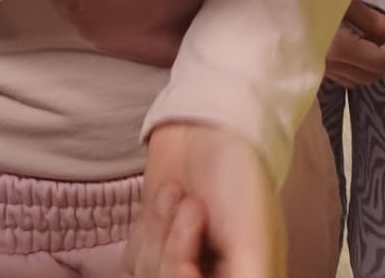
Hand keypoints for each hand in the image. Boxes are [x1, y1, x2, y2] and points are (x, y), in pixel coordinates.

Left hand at [124, 123, 284, 277]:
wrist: (207, 121)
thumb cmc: (239, 177)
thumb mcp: (254, 243)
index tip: (186, 268)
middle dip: (173, 251)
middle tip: (191, 205)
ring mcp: (179, 268)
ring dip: (157, 234)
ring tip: (178, 193)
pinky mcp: (152, 251)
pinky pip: (131, 266)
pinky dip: (142, 233)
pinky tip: (162, 201)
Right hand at [324, 0, 384, 87]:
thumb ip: (372, 18)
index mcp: (338, 48)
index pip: (380, 60)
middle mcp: (329, 65)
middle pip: (373, 74)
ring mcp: (321, 69)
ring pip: (360, 79)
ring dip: (374, 64)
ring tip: (375, 39)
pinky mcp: (317, 67)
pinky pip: (346, 76)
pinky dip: (359, 67)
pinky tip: (357, 46)